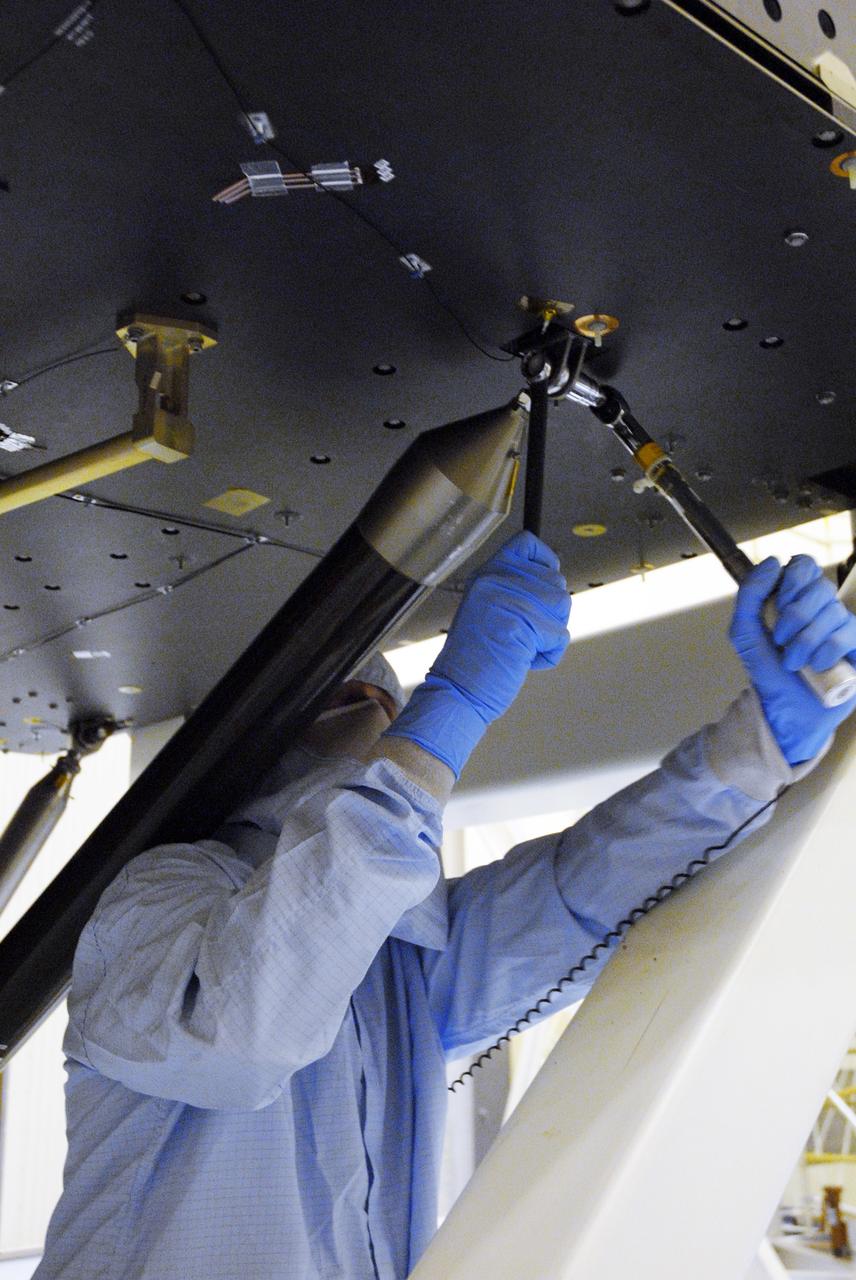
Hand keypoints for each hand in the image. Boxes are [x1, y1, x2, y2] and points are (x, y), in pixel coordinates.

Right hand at [384, 531, 569, 776]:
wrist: (456, 691)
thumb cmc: (473, 660)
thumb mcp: (486, 610)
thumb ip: (513, 591)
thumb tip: (551, 582)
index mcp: (485, 575)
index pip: (527, 544)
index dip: (545, 561)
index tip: (543, 585)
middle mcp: (496, 580)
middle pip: (554, 578)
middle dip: (551, 611)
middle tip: (525, 633)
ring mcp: (508, 600)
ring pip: (561, 604)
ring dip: (551, 632)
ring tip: (522, 646)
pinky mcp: (522, 624)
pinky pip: (560, 635)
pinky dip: (549, 654)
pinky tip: (523, 660)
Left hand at [729, 555, 855, 763]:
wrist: (785, 712)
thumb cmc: (767, 672)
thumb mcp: (745, 634)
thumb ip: (750, 595)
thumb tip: (773, 562)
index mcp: (796, 599)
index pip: (804, 566)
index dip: (794, 580)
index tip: (779, 604)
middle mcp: (822, 610)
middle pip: (820, 587)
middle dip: (795, 615)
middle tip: (780, 641)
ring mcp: (842, 628)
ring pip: (834, 611)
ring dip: (806, 640)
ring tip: (793, 663)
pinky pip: (850, 632)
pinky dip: (829, 648)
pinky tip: (817, 665)